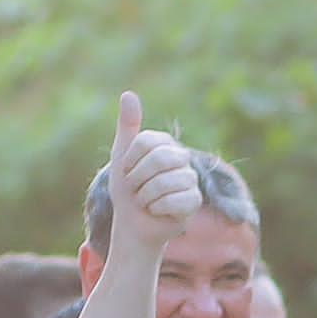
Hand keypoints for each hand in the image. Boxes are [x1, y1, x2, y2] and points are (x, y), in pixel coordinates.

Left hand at [103, 93, 205, 252]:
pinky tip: (157, 211)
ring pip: (166, 182)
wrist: (133, 223)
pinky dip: (158, 209)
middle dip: (139, 179)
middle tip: (135, 189)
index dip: (130, 161)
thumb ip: (127, 126)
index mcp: (164, 143)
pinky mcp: (195, 200)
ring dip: (146, 196)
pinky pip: (175, 200)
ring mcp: (190, 179)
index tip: (127, 172)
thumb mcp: (121, 156)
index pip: (145, 142)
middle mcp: (181, 158)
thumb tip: (129, 94)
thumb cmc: (127, 189)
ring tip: (146, 201)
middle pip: (159, 159)